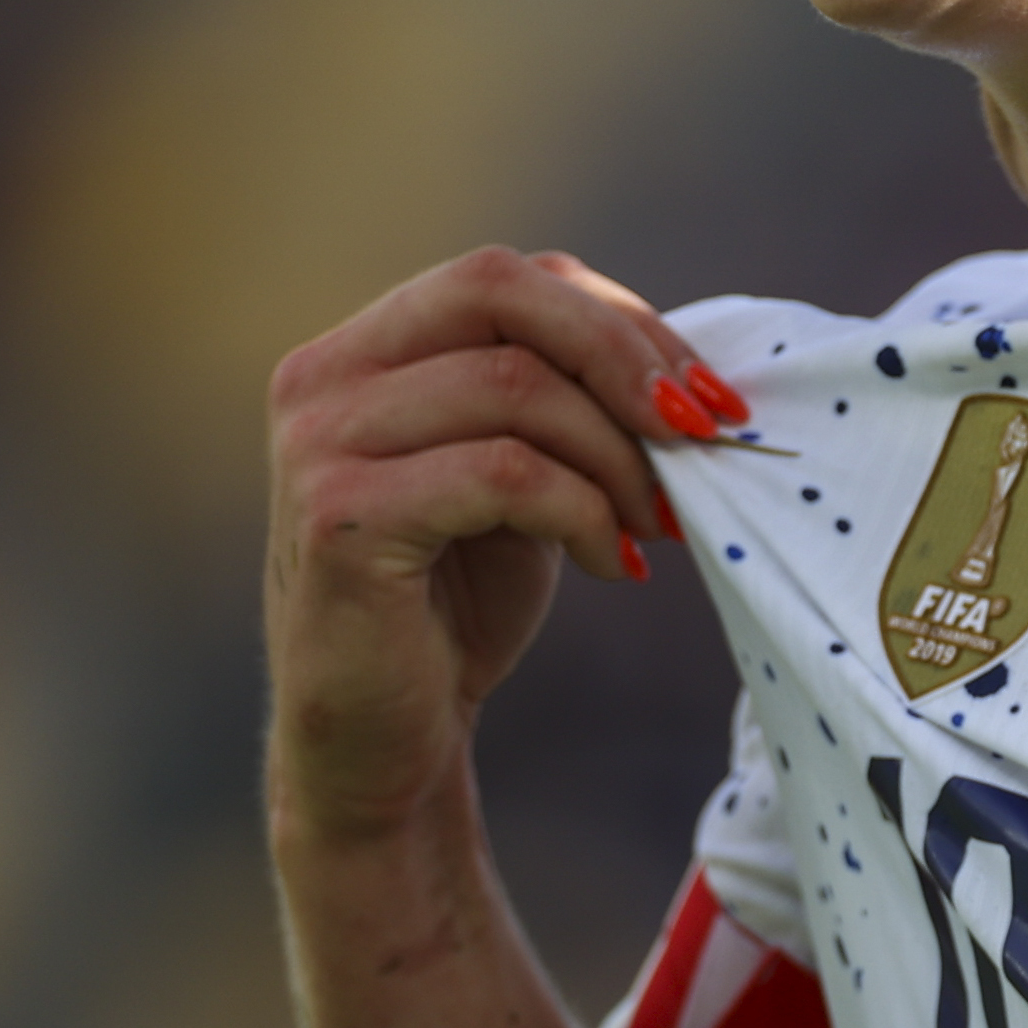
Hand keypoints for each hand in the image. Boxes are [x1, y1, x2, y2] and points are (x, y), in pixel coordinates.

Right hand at [263, 247, 732, 846]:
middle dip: (624, 355)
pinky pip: (504, 473)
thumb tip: (694, 373)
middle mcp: (322, 378)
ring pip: (516, 386)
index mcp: (361, 351)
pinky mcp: (343, 519)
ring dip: (619, 455)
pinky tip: (613, 564)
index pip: (507, 279)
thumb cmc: (452, 609)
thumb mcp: (514, 480)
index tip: (707, 394)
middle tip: (707, 431)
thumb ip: (562, 405)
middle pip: (500, 293)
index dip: (618, 319)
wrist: (381, 748)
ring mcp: (320, 444)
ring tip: (658, 525)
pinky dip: (584, 511)